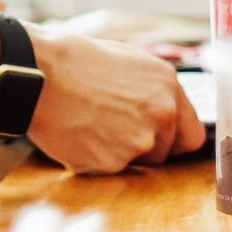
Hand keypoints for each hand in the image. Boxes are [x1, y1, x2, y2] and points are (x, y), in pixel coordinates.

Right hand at [25, 29, 205, 172]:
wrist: (39, 73)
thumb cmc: (76, 61)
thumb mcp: (130, 61)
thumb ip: (155, 91)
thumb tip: (166, 111)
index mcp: (168, 87)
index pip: (192, 136)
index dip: (173, 140)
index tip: (160, 140)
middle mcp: (161, 115)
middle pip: (163, 154)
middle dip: (142, 148)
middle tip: (111, 128)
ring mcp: (138, 141)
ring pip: (135, 164)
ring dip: (117, 154)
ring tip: (91, 126)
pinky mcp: (112, 162)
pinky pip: (107, 170)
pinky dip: (93, 160)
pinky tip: (77, 135)